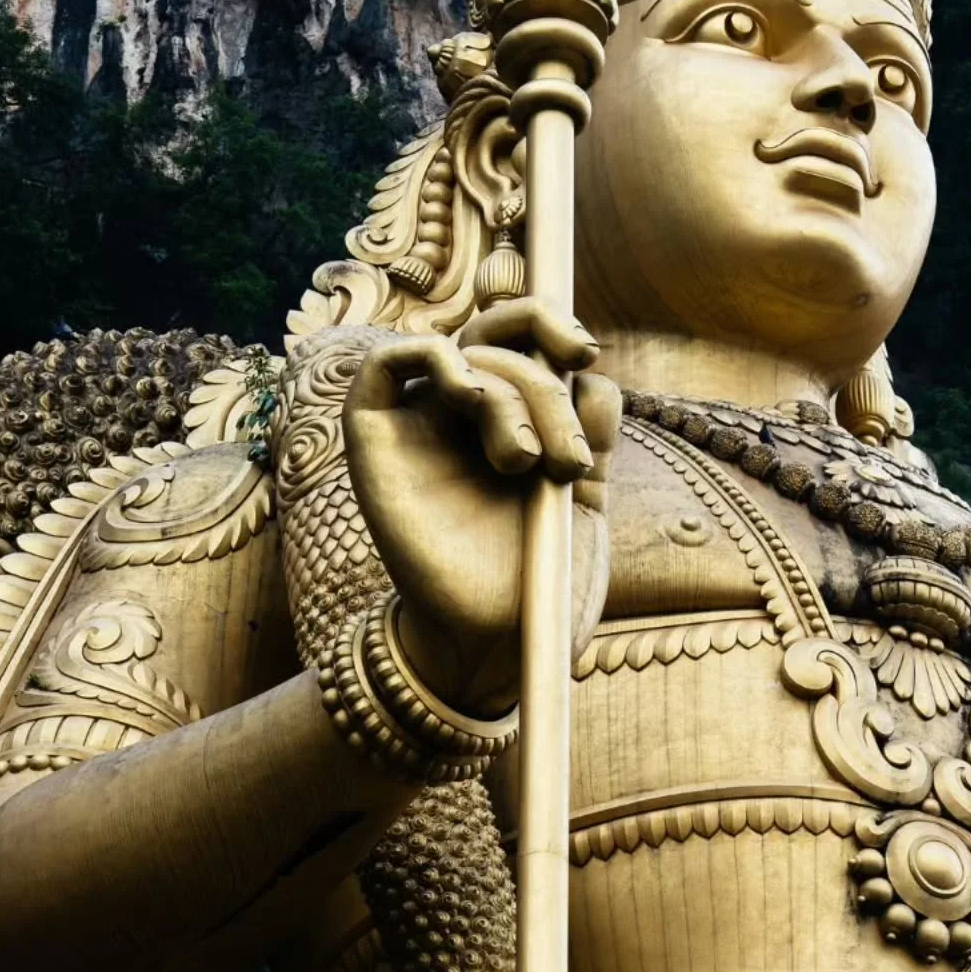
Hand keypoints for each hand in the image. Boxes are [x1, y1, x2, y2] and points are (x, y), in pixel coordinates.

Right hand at [342, 300, 618, 716]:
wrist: (499, 644)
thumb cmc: (538, 580)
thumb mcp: (583, 500)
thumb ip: (592, 437)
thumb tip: (595, 380)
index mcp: (516, 418)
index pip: (524, 339)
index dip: (552, 326)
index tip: (586, 356)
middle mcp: (463, 415)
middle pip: (496, 337)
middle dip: (544, 378)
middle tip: (568, 457)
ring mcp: (418, 426)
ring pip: (460, 355)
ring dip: (507, 393)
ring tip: (528, 463)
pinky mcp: (375, 444)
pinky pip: (381, 367)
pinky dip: (426, 355)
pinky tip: (467, 391)